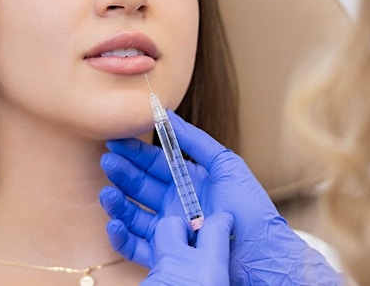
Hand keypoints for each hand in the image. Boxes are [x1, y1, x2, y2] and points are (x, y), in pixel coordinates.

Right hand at [99, 110, 340, 284]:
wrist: (261, 254)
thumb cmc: (250, 210)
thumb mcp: (226, 166)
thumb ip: (195, 140)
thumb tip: (165, 114)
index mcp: (189, 181)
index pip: (155, 162)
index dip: (135, 152)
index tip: (115, 141)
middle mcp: (176, 204)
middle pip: (140, 186)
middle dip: (122, 173)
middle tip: (107, 161)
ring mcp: (170, 230)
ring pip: (133, 214)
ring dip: (117, 202)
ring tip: (107, 193)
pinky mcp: (167, 255)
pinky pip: (135, 246)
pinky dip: (121, 235)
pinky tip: (115, 222)